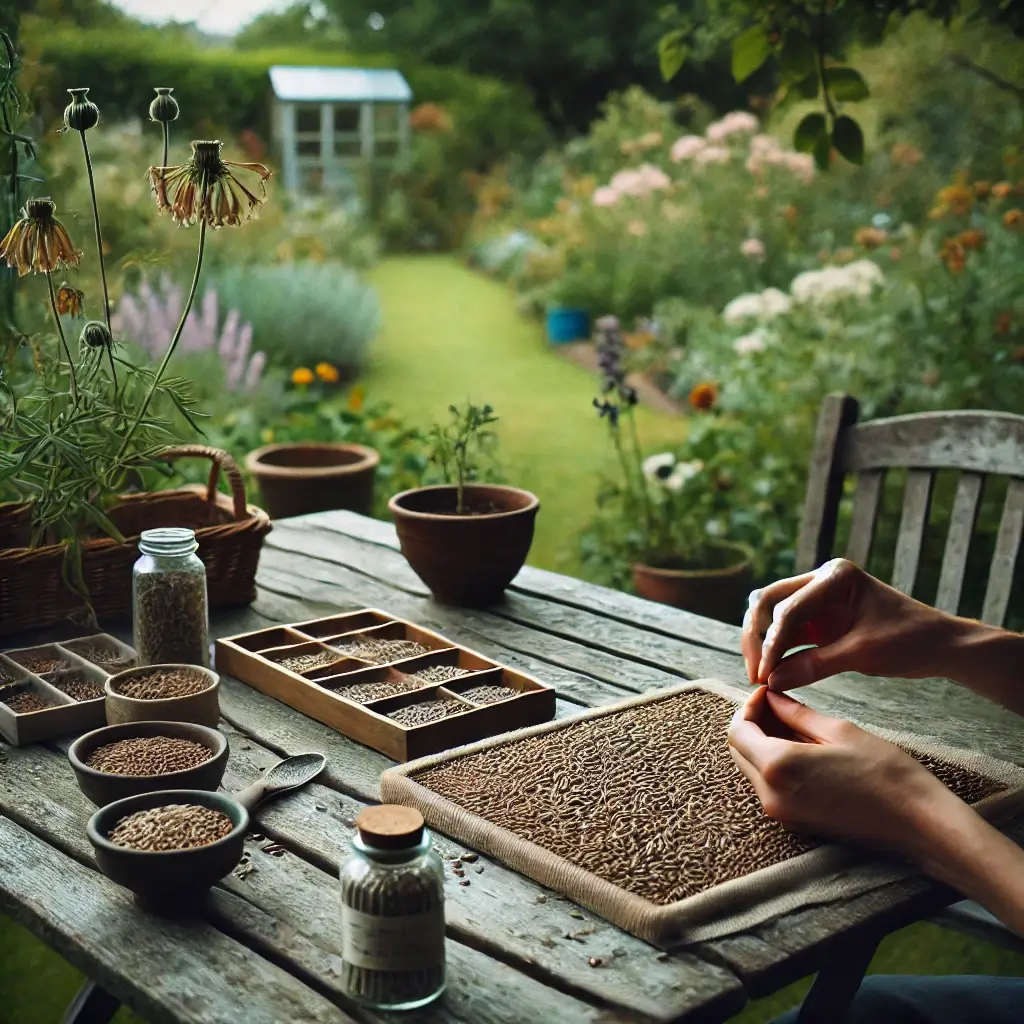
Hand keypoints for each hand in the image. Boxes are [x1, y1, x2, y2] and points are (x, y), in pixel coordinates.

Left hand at [727, 688, 957, 858]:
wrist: (919, 824)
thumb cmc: (886, 773)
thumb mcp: (839, 731)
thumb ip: (796, 713)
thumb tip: (771, 697)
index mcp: (779, 766)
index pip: (737, 731)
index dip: (748, 707)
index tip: (768, 693)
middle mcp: (771, 794)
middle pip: (739, 751)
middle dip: (752, 724)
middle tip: (778, 705)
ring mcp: (782, 814)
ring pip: (752, 769)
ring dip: (762, 743)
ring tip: (793, 723)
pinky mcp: (795, 824)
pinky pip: (769, 786)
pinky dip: (775, 764)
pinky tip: (802, 749)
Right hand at [741, 558, 957, 690]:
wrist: (941, 645)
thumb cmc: (910, 641)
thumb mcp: (862, 654)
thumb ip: (814, 666)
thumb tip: (772, 681)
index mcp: (835, 576)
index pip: (789, 608)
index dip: (772, 643)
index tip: (764, 675)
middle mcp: (821, 580)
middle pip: (769, 602)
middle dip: (757, 638)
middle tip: (755, 674)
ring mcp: (817, 597)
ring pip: (771, 613)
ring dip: (761, 642)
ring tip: (759, 675)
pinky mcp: (819, 617)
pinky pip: (786, 629)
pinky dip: (776, 649)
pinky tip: (771, 671)